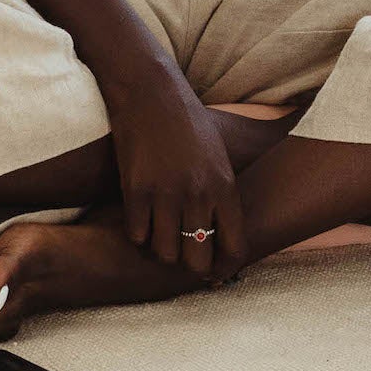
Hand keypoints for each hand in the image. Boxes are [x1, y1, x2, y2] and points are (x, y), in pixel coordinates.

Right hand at [102, 66, 247, 280]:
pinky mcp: (136, 190)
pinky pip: (137, 236)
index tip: (216, 276)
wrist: (152, 93)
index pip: (235, 247)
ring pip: (165, 253)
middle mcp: (200, 194)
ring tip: (160, 236)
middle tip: (183, 258)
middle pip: (198, 260)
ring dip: (161, 250)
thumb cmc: (187, 125)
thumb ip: (220, 196)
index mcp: (226, 186)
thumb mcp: (218, 157)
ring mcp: (167, 194)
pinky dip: (137, 235)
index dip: (225, 270)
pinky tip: (140, 220)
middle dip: (191, 266)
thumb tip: (221, 237)